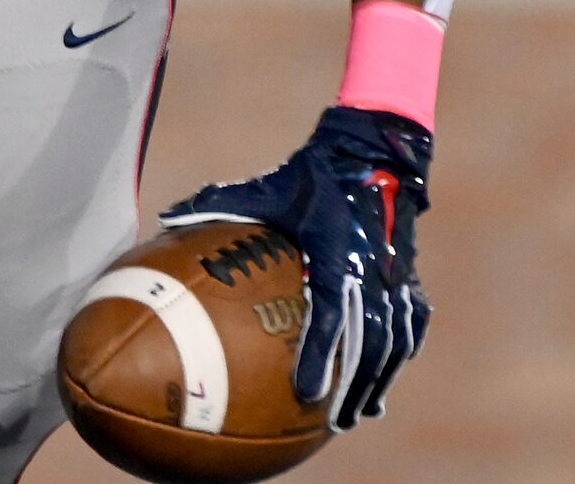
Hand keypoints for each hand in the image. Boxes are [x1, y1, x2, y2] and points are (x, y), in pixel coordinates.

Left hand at [160, 105, 431, 430]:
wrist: (370, 153)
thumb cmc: (310, 174)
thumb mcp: (265, 188)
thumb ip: (217, 203)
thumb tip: (164, 217)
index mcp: (332, 252)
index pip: (329, 315)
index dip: (319, 357)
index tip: (306, 393)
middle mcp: (370, 269)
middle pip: (368, 343)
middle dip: (353, 385)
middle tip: (333, 421)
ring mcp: (395, 275)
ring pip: (393, 340)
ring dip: (377, 379)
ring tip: (357, 413)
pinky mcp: (408, 275)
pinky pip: (410, 322)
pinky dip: (400, 353)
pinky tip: (385, 379)